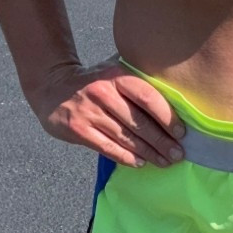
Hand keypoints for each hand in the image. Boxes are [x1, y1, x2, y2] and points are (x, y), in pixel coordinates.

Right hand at [30, 58, 184, 166]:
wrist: (52, 87)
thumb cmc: (93, 80)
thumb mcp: (113, 69)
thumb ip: (138, 77)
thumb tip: (175, 93)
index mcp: (117, 75)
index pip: (148, 98)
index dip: (167, 117)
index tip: (180, 132)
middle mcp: (103, 93)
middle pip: (138, 122)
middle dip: (161, 141)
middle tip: (177, 154)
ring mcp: (89, 112)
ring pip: (124, 137)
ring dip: (147, 153)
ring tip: (164, 162)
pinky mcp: (78, 129)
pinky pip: (107, 147)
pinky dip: (125, 157)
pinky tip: (140, 163)